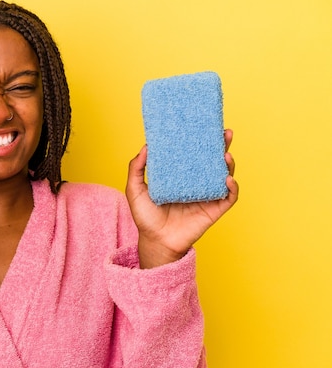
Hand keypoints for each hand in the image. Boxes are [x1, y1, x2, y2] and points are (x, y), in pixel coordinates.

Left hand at [125, 129, 238, 268]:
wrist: (155, 241)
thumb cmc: (145, 217)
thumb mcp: (135, 189)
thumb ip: (136, 168)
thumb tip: (146, 146)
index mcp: (181, 176)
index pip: (194, 155)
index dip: (201, 141)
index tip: (204, 126)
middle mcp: (196, 184)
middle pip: (213, 161)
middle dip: (222, 146)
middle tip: (225, 133)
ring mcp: (206, 196)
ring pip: (224, 176)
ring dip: (229, 164)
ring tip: (225, 154)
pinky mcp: (214, 210)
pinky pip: (228, 197)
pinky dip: (231, 187)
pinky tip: (227, 179)